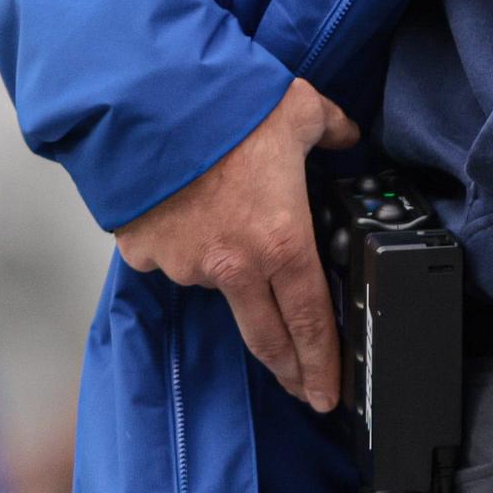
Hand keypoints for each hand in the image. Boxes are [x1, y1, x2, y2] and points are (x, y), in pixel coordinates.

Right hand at [106, 78, 359, 409]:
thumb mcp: (300, 110)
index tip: (327, 392)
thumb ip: (332, 130)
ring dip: (225, 270)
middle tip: (299, 386)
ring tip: (224, 223)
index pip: (311, 319)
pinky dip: (179, 244)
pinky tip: (183, 213)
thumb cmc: (228, 106)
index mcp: (282, 241)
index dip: (323, 362)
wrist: (148, 100)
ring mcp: (185, 264)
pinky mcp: (145, 253)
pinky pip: (168, 258)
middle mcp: (234, 265)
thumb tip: (347, 136)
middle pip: (266, 335)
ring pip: (215, 283)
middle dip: (287, 367)